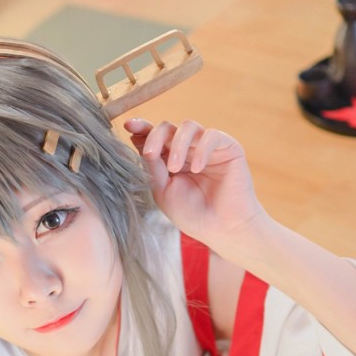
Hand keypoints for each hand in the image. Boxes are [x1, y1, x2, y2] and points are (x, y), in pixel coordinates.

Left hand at [124, 118, 266, 262]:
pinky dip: (201, 149)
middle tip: (150, 153)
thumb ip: (153, 167)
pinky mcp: (228, 147)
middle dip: (155, 136)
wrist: (223, 229)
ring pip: (188, 126)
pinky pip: (211, 135)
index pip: (155, 139)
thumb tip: (139, 142)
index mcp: (170, 160)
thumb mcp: (163, 191)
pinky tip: (197, 168)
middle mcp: (188, 150)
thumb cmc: (192, 214)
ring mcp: (207, 147)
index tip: (128, 126)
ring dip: (177, 144)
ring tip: (175, 168)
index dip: (141, 129)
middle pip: (168, 127)